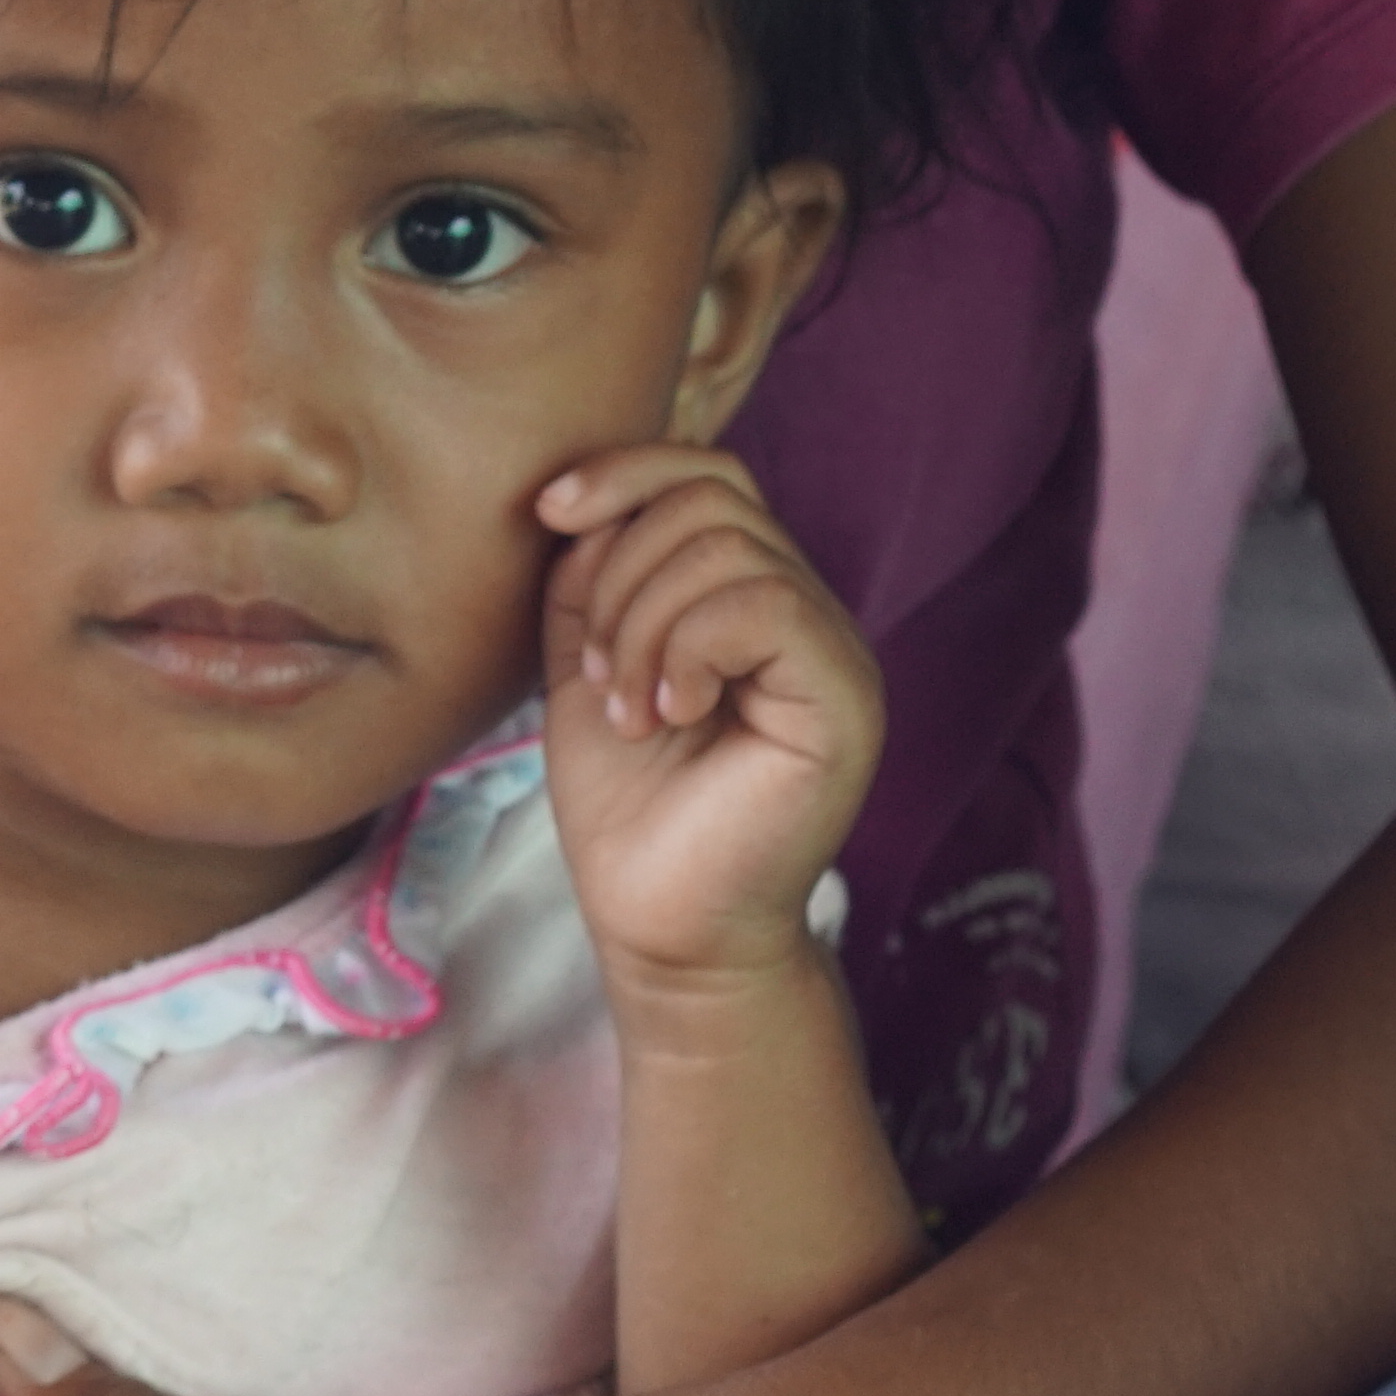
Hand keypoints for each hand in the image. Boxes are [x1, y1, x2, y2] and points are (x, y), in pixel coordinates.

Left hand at [528, 444, 878, 994]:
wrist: (661, 923)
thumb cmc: (628, 804)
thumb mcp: (586, 657)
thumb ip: (592, 571)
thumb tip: (587, 496)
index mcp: (750, 594)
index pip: (705, 472)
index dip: (624, 472)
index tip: (548, 514)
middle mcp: (805, 610)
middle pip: (711, 496)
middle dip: (619, 571)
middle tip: (600, 675)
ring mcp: (835, 651)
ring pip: (729, 546)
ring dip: (642, 621)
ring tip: (630, 709)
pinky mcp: (846, 698)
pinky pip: (767, 605)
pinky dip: (689, 648)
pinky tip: (671, 715)